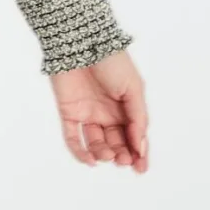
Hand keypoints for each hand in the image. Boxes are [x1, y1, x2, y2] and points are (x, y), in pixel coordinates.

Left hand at [49, 48, 148, 172]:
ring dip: (103, 154)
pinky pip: (73, 137)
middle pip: (115, 142)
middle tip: (123, 159)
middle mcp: (106, 113)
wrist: (82, 41)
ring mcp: (87, 113)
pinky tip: (90, 160)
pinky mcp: (68, 111)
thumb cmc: (111, 60)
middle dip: (121, 155)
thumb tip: (140, 146)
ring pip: (96, 143)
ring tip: (108, 154)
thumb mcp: (133, 88)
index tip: (141, 168)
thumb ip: (138, 118)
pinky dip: (80, 152)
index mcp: (125, 107)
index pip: (133, 136)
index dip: (138, 153)